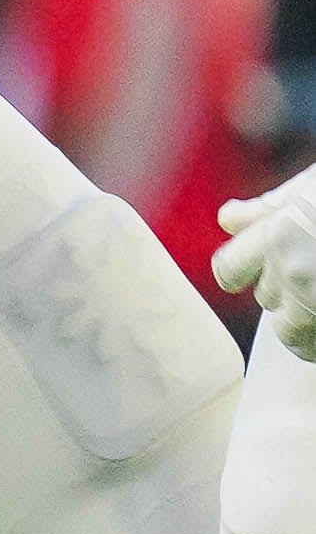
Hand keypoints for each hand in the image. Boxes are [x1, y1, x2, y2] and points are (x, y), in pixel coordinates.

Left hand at [220, 177, 315, 354]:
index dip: (241, 271)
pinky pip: (313, 347)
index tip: (260, 268)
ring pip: (290, 330)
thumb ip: (269, 206)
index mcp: (279, 233)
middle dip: (283, 289)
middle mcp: (296, 270)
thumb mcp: (312, 186)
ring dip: (303, 320)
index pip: (228, 270)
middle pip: (265, 299)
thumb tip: (227, 220)